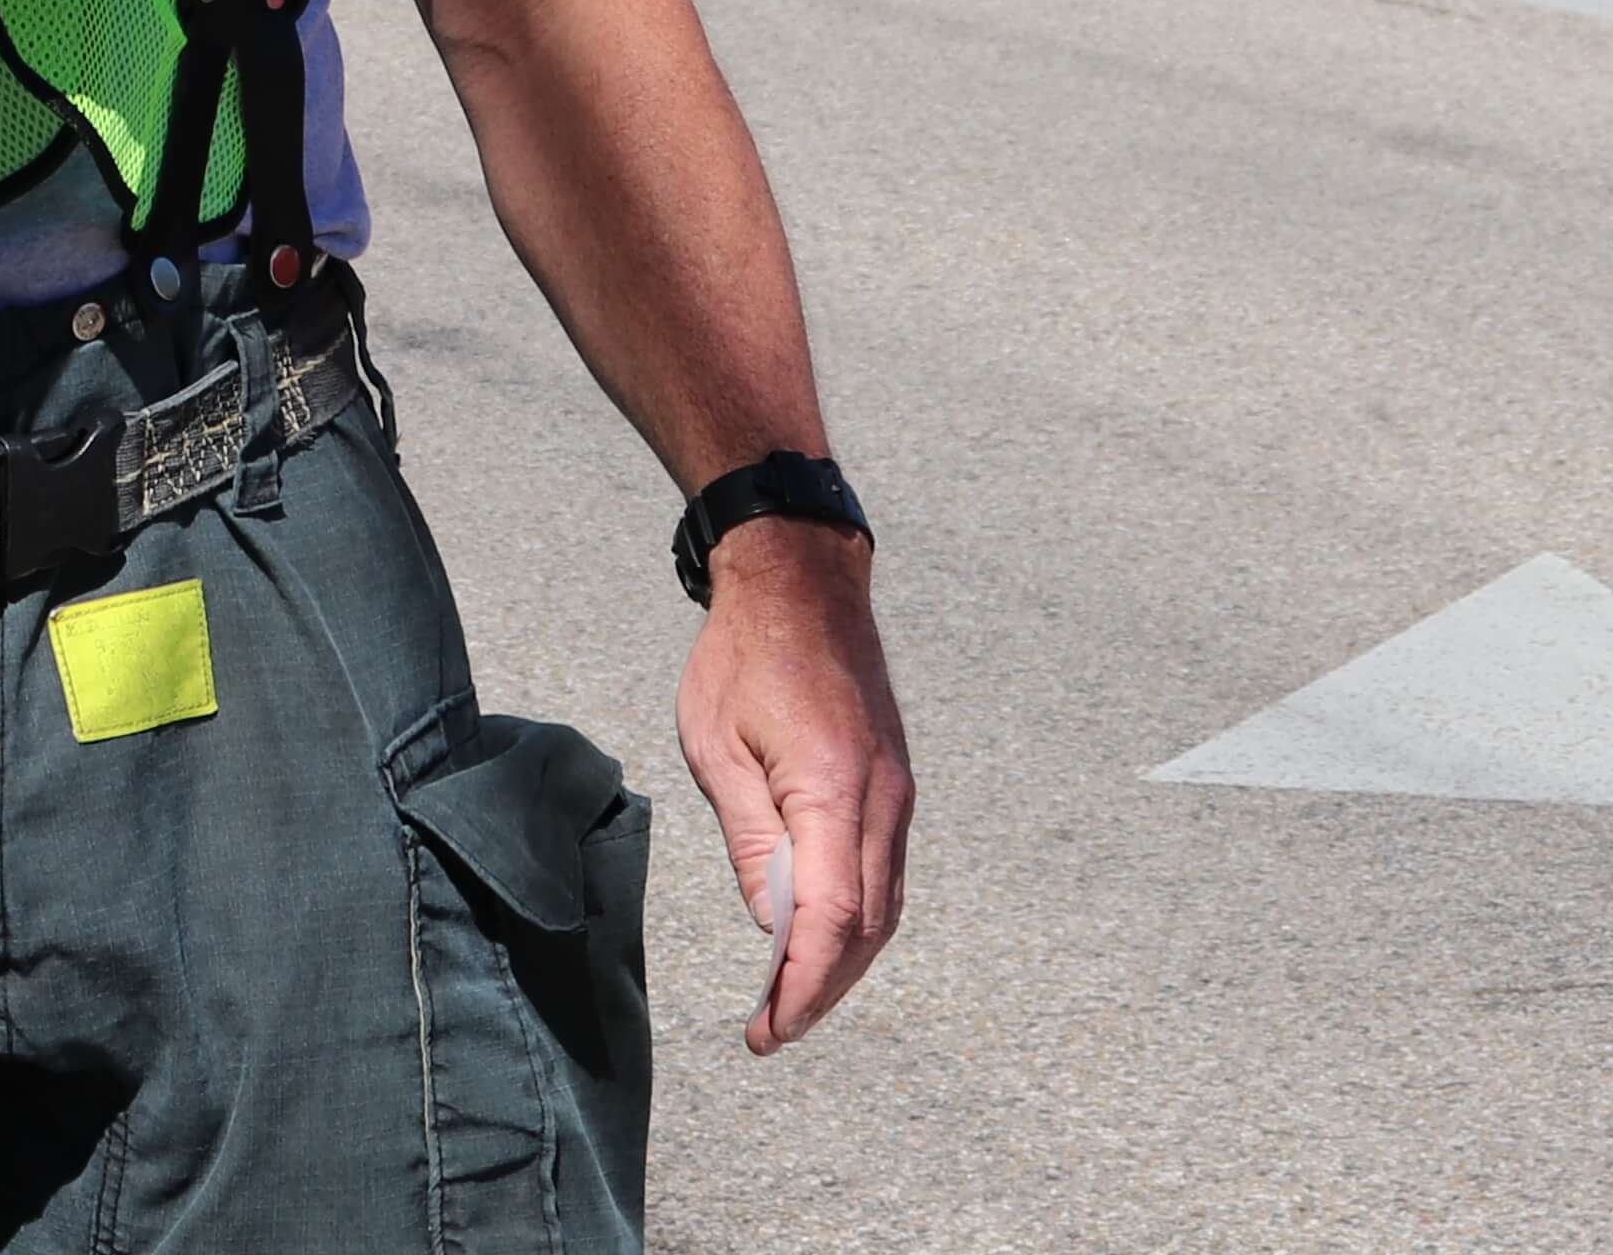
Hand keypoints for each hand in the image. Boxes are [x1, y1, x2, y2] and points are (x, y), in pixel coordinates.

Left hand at [673, 521, 909, 1052]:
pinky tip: (819, 938)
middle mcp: (882, 800)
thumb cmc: (744, 654)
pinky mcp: (894, 787)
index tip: (768, 1029)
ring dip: (843, 962)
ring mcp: (896, 794)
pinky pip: (884, 873)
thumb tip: (772, 923)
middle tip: (773, 1030)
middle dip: (822, 989)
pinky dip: (856, 920)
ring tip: (791, 999)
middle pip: (867, 928)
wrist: (802, 582)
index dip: (802, 985)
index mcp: (834, 789)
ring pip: (885, 907)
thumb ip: (750, 840)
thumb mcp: (716, 747)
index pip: (830, 919)